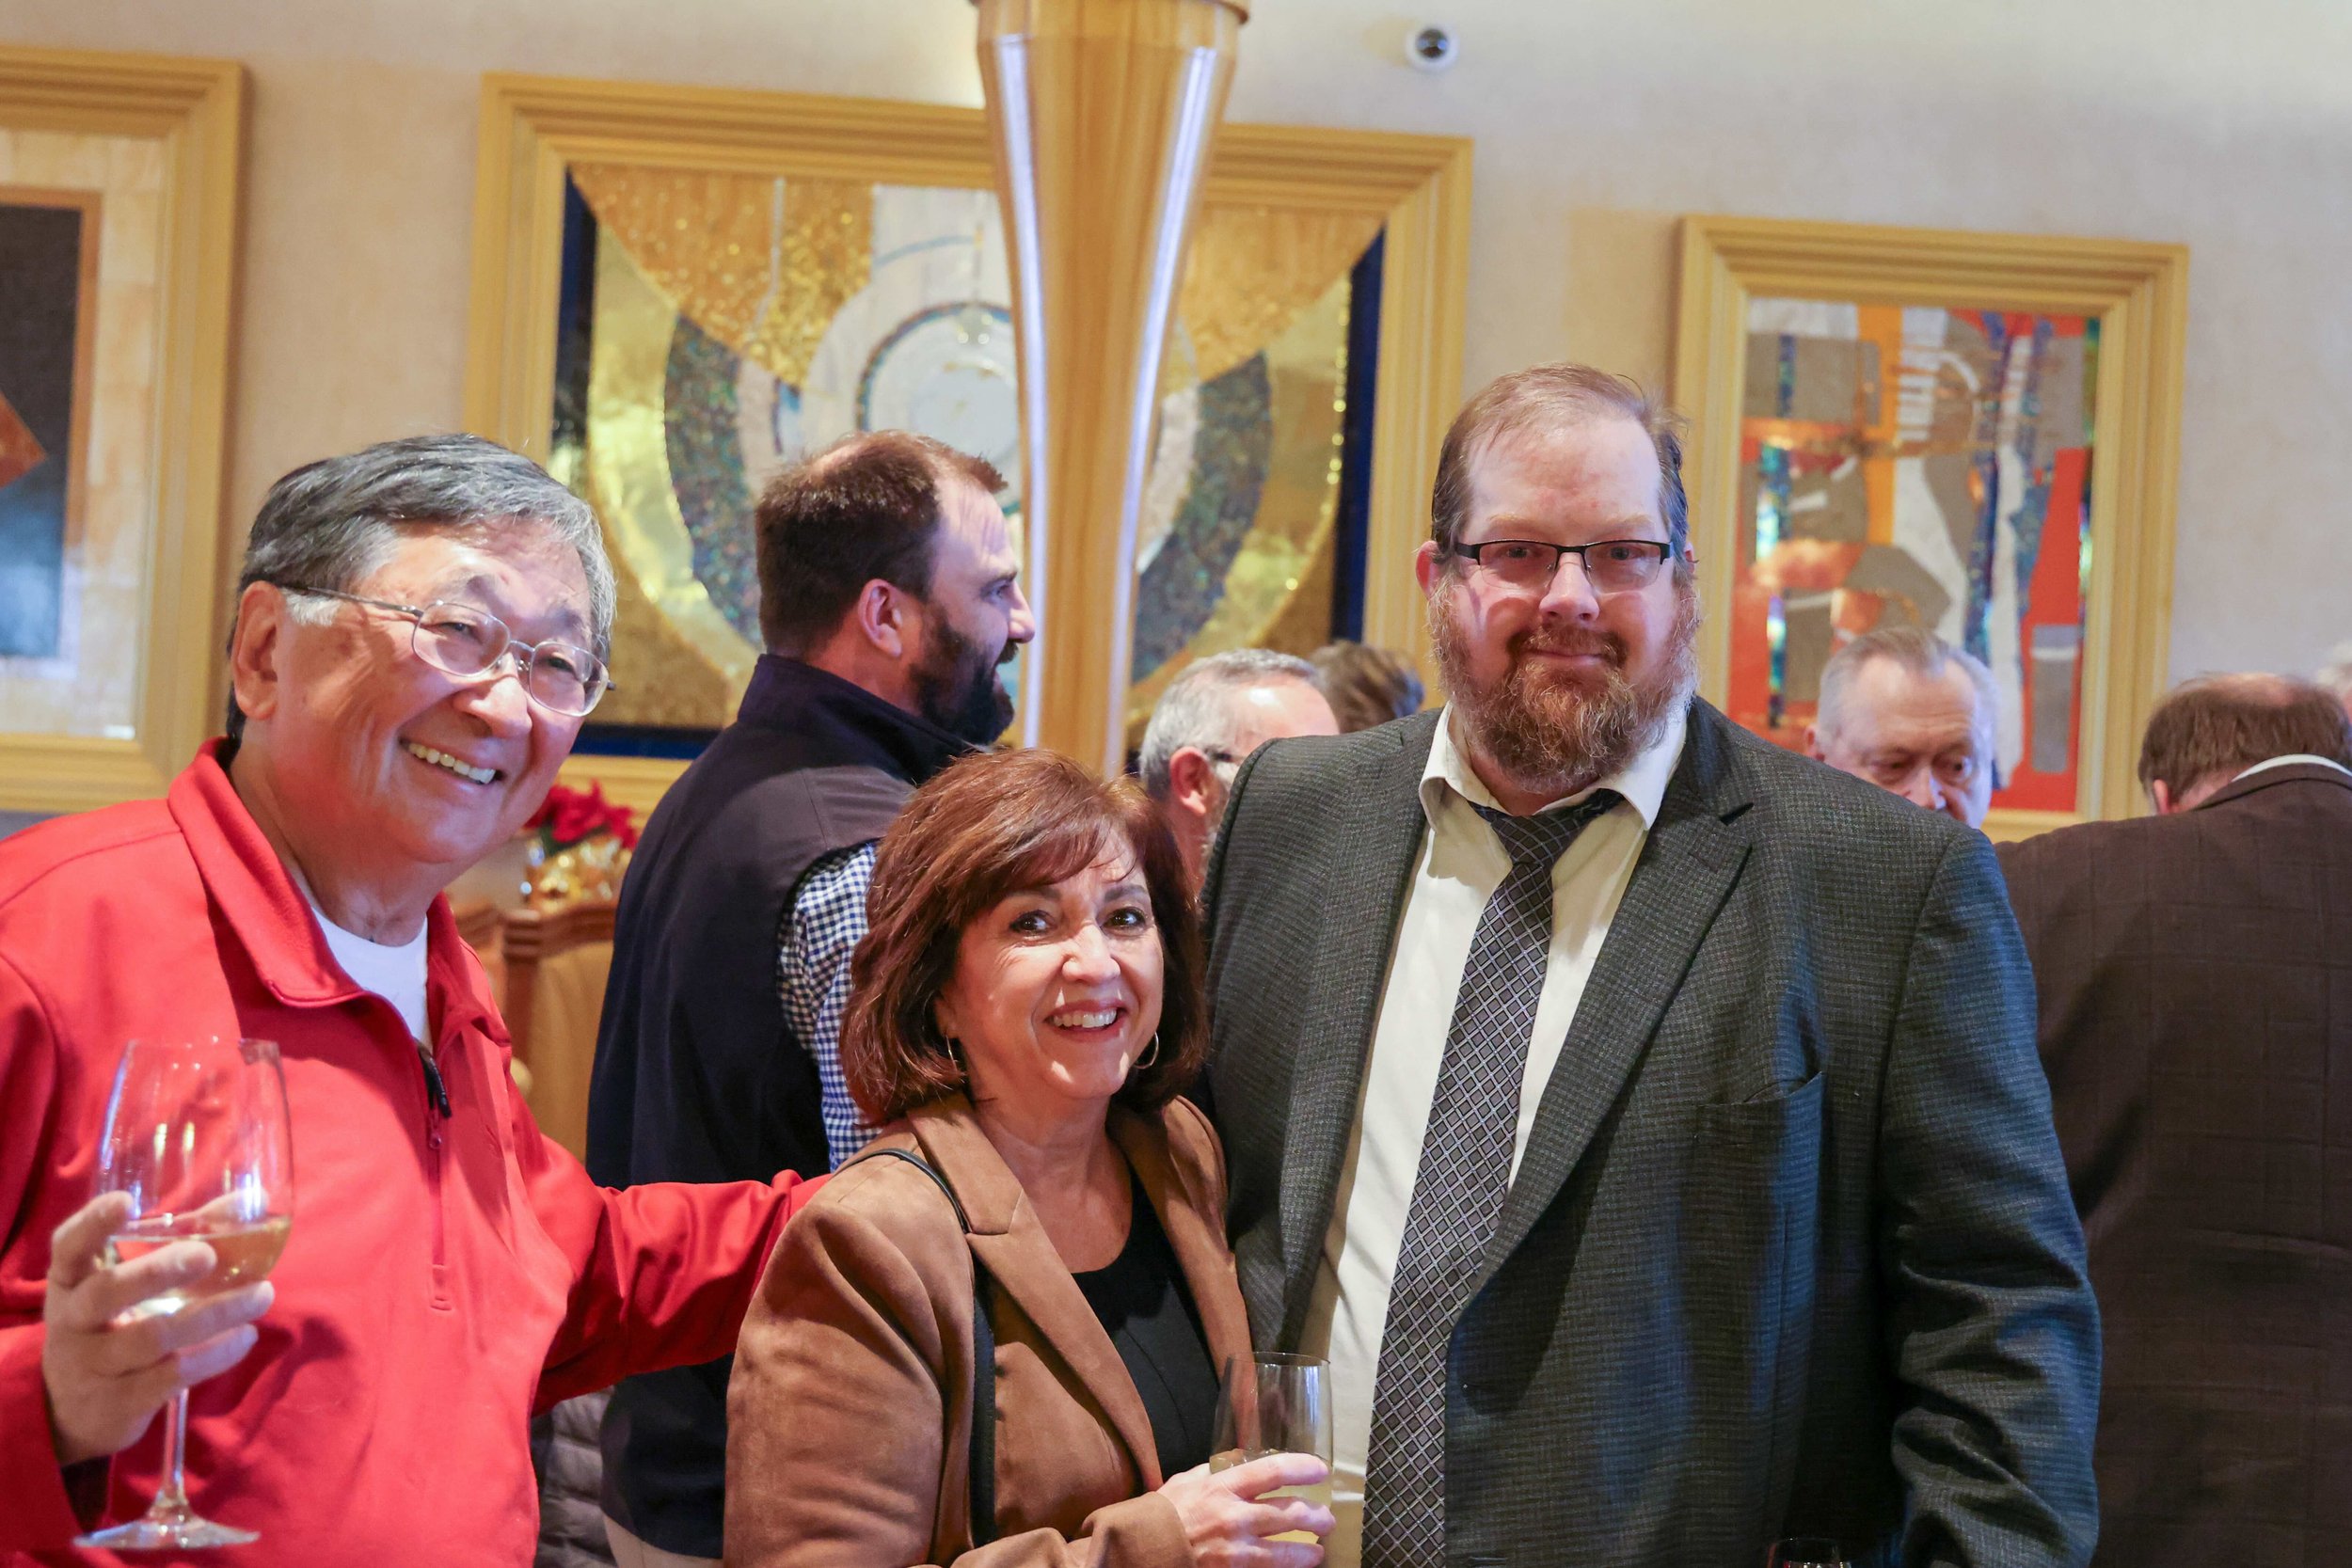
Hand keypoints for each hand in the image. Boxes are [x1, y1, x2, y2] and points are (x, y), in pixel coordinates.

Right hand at [40, 1192, 272, 1466]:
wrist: (73, 1411)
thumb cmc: (112, 1324)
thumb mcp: (126, 1283)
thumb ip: (182, 1239)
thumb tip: (248, 1202)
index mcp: (71, 1281)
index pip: (68, 1247)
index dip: (92, 1223)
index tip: (125, 1201)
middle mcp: (73, 1321)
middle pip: (106, 1293)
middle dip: (157, 1271)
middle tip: (208, 1255)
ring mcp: (93, 1364)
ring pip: (151, 1337)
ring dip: (213, 1314)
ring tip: (261, 1294)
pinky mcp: (120, 1401)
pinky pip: (171, 1376)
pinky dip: (215, 1354)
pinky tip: (246, 1336)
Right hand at [1158, 1452, 1333, 1567]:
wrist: (1140, 1549)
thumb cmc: (1163, 1512)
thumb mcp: (1188, 1480)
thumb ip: (1217, 1471)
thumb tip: (1241, 1461)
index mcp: (1224, 1487)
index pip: (1274, 1471)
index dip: (1303, 1468)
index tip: (1320, 1470)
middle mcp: (1234, 1517)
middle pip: (1290, 1514)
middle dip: (1315, 1517)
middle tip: (1326, 1519)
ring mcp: (1235, 1550)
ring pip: (1285, 1552)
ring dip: (1308, 1552)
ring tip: (1318, 1551)